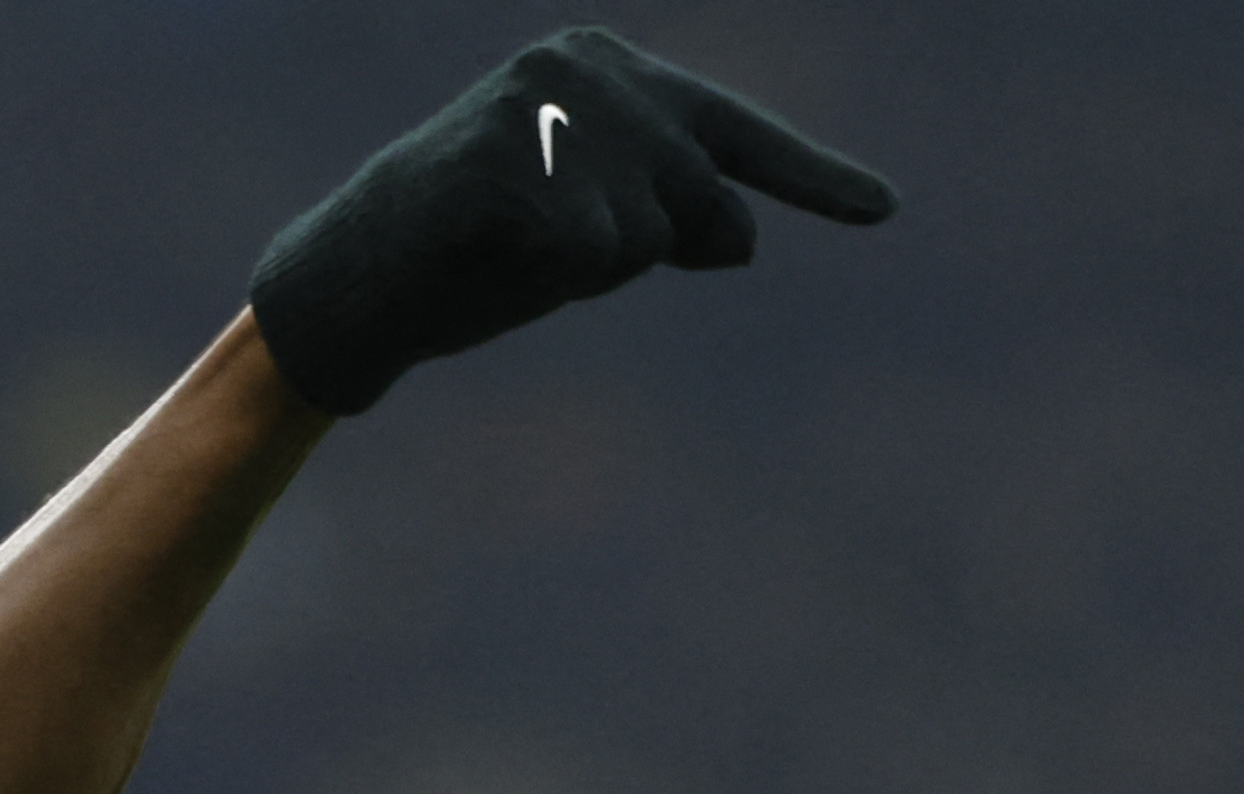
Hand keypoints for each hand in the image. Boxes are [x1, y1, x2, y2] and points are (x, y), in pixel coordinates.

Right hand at [247, 25, 895, 420]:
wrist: (358, 275)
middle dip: (649, 250)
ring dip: (593, 270)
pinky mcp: (515, 155)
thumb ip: (672, 214)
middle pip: (699, 197)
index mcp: (610, 68)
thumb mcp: (595, 229)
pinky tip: (498, 254)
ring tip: (516, 249)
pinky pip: (596, 253)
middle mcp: (588, 66)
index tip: (885, 210)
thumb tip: (741, 234)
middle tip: (553, 252)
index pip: (733, 132)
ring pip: (649, 234)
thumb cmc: (478, 254)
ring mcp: (550, 105)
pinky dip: (553, 277)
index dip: (813, 177)